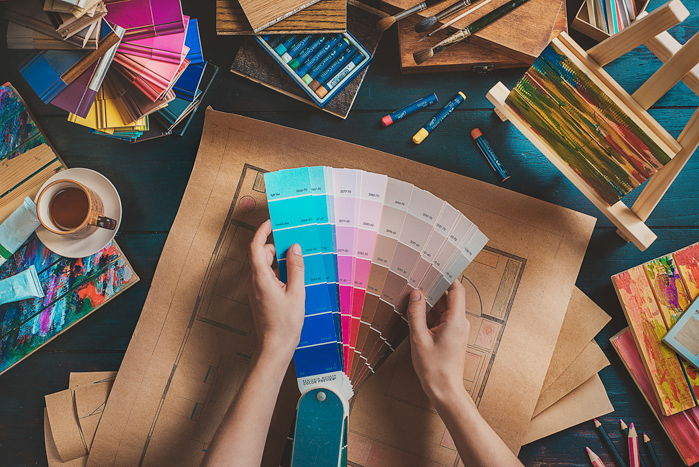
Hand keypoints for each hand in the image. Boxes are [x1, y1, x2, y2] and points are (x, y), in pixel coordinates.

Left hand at [248, 220, 304, 364]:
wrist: (274, 347)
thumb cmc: (285, 323)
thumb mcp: (296, 293)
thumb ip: (295, 268)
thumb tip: (294, 248)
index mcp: (260, 277)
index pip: (256, 247)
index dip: (262, 231)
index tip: (272, 222)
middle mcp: (253, 281)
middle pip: (260, 254)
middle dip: (275, 247)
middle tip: (294, 246)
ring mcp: (254, 289)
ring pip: (263, 266)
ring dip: (277, 261)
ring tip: (297, 266)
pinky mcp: (258, 296)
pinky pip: (265, 276)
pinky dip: (276, 272)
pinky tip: (292, 280)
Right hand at [407, 282, 469, 405]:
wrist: (445, 391)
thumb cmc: (433, 368)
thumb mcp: (419, 339)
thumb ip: (416, 314)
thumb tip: (416, 293)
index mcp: (455, 321)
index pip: (456, 289)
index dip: (447, 277)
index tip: (433, 268)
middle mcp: (459, 322)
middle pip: (449, 297)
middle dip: (434, 289)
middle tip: (416, 280)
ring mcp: (457, 329)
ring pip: (444, 308)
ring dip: (430, 302)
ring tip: (413, 295)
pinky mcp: (452, 336)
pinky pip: (442, 318)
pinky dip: (431, 314)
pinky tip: (417, 313)